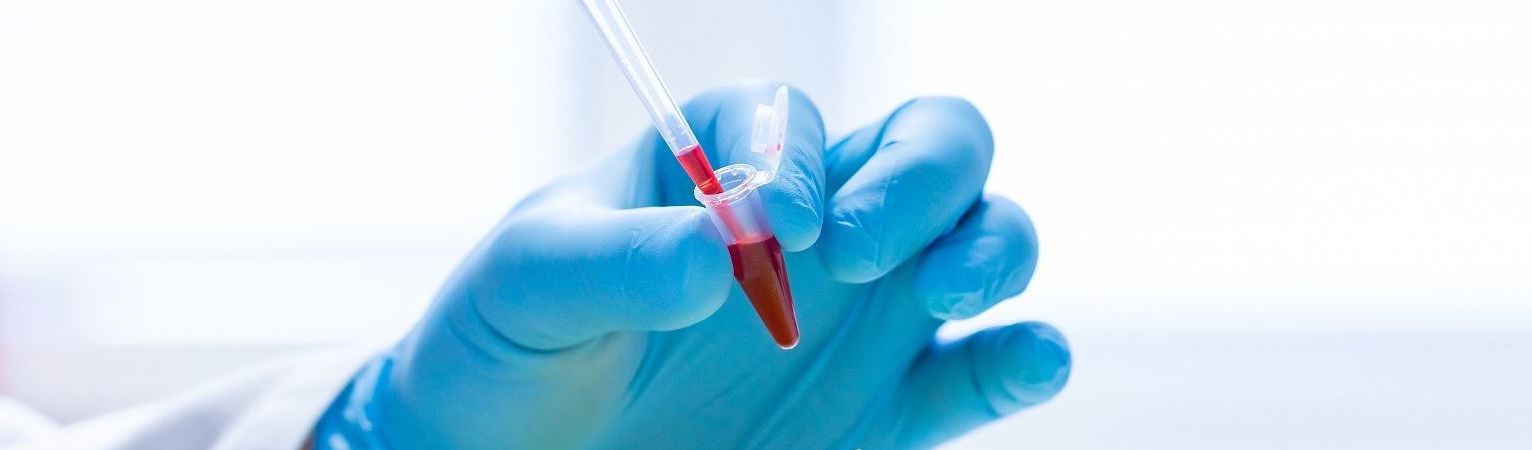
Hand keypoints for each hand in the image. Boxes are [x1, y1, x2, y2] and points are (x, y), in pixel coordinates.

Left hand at [313, 82, 1070, 448]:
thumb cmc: (506, 351)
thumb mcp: (528, 288)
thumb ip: (615, 259)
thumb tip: (720, 252)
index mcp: (723, 162)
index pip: (791, 117)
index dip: (793, 153)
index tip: (768, 226)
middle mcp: (816, 223)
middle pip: (931, 145)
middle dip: (924, 174)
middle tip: (862, 248)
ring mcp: (865, 317)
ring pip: (986, 237)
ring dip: (995, 247)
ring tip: (947, 292)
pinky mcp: (892, 410)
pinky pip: (987, 371)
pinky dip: (1025, 359)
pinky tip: (1024, 359)